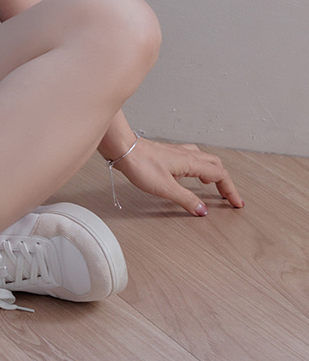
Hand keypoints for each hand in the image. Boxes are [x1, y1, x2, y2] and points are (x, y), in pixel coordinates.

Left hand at [112, 136, 243, 215]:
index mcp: (191, 162)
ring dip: (213, 173)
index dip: (230, 190)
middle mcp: (187, 155)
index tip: (237, 203)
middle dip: (224, 182)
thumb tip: (203, 210)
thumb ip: (186, 199)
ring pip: (204, 160)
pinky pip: (192, 158)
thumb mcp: (165, 188)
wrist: (123, 149)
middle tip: (227, 197)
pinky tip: (190, 174)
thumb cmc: (141, 165)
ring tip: (213, 187)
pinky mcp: (168, 153)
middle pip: (216, 166)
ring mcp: (177, 152)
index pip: (220, 176)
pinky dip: (199, 167)